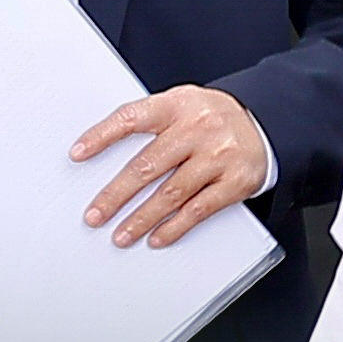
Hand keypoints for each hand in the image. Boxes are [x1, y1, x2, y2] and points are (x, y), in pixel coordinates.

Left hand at [74, 85, 269, 247]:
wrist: (264, 121)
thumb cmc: (211, 116)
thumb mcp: (181, 104)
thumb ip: (151, 123)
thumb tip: (105, 152)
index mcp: (177, 105)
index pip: (131, 118)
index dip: (101, 136)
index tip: (78, 154)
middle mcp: (197, 129)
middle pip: (147, 166)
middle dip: (116, 195)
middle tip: (96, 215)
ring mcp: (217, 156)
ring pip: (171, 194)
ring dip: (141, 219)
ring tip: (121, 234)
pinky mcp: (234, 182)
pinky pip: (198, 210)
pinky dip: (174, 227)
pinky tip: (157, 237)